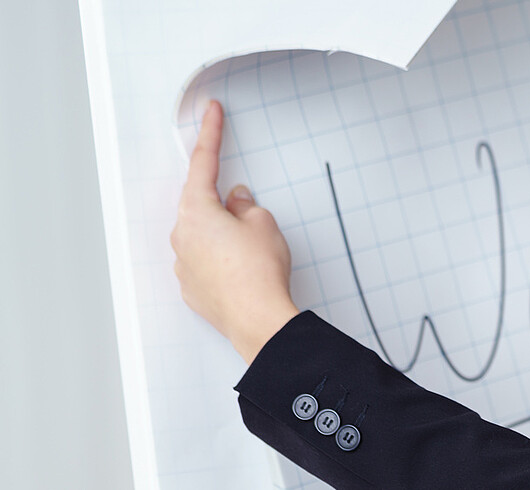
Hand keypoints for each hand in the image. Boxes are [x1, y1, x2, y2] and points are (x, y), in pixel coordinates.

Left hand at [171, 100, 298, 364]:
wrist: (257, 319)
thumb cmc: (258, 271)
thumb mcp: (263, 223)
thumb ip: (246, 205)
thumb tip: (236, 202)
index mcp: (197, 211)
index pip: (203, 164)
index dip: (210, 134)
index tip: (211, 112)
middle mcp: (182, 236)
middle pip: (203, 205)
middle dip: (228, 204)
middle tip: (256, 217)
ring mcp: (184, 265)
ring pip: (205, 236)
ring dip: (227, 237)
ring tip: (257, 253)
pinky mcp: (193, 289)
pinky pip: (206, 263)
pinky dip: (224, 261)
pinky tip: (245, 271)